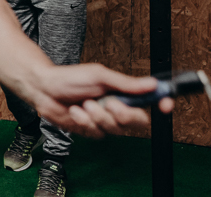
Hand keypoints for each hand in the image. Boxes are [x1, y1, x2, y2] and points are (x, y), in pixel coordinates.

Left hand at [29, 63, 171, 138]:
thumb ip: (125, 83)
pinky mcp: (90, 131)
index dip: (161, 103)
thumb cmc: (70, 78)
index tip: (165, 103)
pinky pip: (97, 133)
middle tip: (111, 103)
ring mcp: (104, 121)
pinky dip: (84, 121)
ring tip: (84, 103)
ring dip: (98, 116)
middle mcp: (116, 109)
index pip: (149, 102)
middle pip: (137, 121)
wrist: (44, 88)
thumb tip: (152, 83)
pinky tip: (75, 111)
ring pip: (115, 129)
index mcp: (122, 93)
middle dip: (123, 114)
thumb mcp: (100, 76)